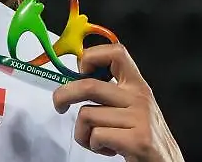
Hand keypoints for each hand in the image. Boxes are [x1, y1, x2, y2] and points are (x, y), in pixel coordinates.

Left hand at [53, 44, 183, 161]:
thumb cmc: (142, 135)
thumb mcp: (132, 106)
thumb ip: (111, 92)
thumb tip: (77, 77)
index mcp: (137, 84)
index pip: (116, 52)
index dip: (92, 56)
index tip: (80, 71)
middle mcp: (139, 97)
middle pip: (89, 85)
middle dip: (64, 95)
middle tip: (59, 105)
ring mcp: (139, 118)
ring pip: (87, 115)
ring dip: (82, 132)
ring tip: (96, 139)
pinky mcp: (137, 140)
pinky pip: (97, 135)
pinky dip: (93, 145)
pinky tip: (107, 149)